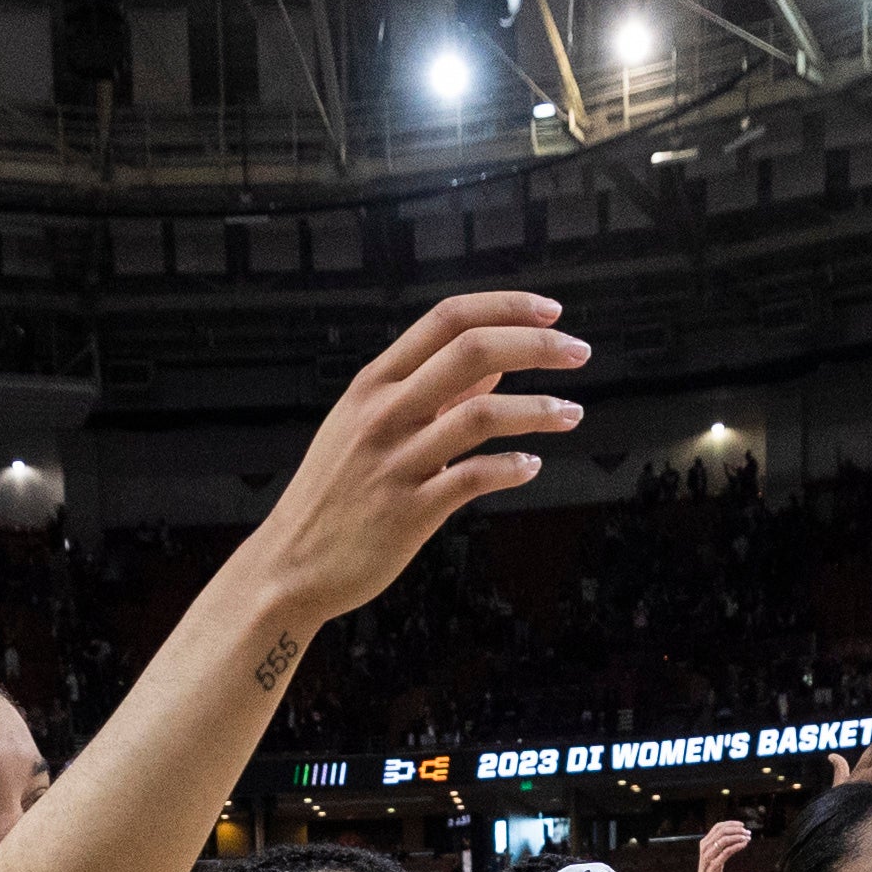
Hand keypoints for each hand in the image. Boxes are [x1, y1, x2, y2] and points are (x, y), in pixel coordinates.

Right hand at [244, 293, 590, 623]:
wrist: (292, 564)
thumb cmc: (337, 493)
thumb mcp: (371, 426)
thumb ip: (435, 391)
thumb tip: (496, 361)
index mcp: (374, 383)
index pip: (447, 319)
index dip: (506, 307)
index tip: (552, 312)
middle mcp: (383, 413)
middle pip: (471, 351)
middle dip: (537, 345)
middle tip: (579, 352)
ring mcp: (396, 461)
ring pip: (481, 413)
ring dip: (538, 408)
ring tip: (571, 413)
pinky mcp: (409, 511)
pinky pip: (473, 478)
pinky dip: (511, 467)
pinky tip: (530, 465)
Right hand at [692, 818, 751, 871]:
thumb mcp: (716, 855)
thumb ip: (722, 845)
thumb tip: (737, 834)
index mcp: (705, 842)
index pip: (718, 827)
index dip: (731, 823)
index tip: (742, 825)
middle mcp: (705, 847)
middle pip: (722, 831)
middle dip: (737, 830)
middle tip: (748, 833)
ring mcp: (708, 856)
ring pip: (724, 840)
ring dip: (738, 837)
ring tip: (747, 838)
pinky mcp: (713, 865)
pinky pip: (726, 851)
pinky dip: (737, 846)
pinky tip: (744, 845)